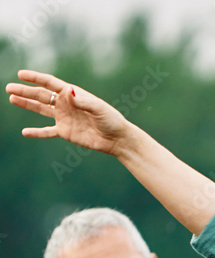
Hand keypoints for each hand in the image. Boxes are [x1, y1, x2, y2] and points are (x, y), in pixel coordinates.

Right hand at [6, 69, 131, 155]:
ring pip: (41, 109)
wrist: (117, 139)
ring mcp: (64, 118)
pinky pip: (48, 132)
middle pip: (41, 95)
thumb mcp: (99, 109)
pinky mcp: (66, 132)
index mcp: (72, 94)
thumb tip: (68, 92)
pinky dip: (37, 132)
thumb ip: (82, 101)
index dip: (35, 78)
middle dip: (25, 91)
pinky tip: (25, 132)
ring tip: (11, 99)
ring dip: (27, 104)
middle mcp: (66, 104)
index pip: (50, 83)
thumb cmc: (111, 120)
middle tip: (8, 88)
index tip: (20, 74)